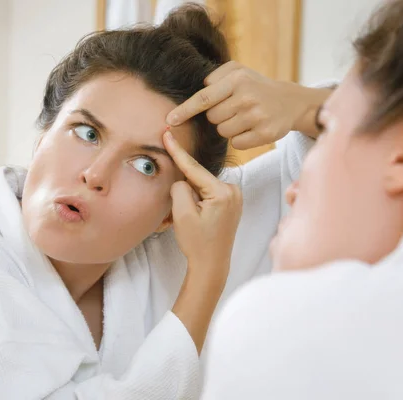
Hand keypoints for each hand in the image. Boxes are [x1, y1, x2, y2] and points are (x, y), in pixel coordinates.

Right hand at [163, 130, 241, 282]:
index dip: (177, 151)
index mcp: (223, 192)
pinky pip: (208, 193)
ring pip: (202, 186)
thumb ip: (180, 188)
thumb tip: (183, 180)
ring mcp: (235, 196)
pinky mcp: (232, 203)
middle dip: (184, 190)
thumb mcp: (182, 214)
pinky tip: (196, 218)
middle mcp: (234, 190)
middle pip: (198, 178)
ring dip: (190, 197)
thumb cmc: (197, 243)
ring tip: (188, 221)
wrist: (212, 265)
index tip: (167, 133)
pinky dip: (197, 201)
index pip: (194, 168)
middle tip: (179, 215)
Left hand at [166, 61, 330, 148]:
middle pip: (212, 118)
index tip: (170, 120)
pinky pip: (237, 143)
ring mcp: (257, 116)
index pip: (204, 97)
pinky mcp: (265, 134)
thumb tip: (193, 100)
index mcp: (237, 79)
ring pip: (223, 132)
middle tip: (234, 108)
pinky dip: (240, 138)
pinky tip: (252, 128)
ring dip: (229, 127)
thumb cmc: (255, 86)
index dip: (185, 110)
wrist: (290, 101)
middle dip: (218, 116)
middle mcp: (247, 97)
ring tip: (244, 117)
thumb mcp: (238, 72)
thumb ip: (214, 78)